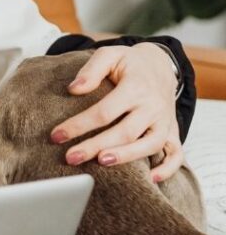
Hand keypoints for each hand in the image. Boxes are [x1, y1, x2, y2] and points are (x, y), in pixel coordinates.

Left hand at [50, 44, 183, 181]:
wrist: (160, 65)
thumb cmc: (129, 63)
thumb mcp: (110, 55)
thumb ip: (92, 69)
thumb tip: (73, 89)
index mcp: (136, 87)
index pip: (104, 111)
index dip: (79, 125)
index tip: (57, 136)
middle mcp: (153, 107)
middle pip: (124, 132)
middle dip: (95, 146)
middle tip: (71, 157)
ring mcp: (165, 121)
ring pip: (149, 145)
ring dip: (126, 157)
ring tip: (100, 163)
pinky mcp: (172, 131)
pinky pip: (176, 154)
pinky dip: (168, 169)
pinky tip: (151, 179)